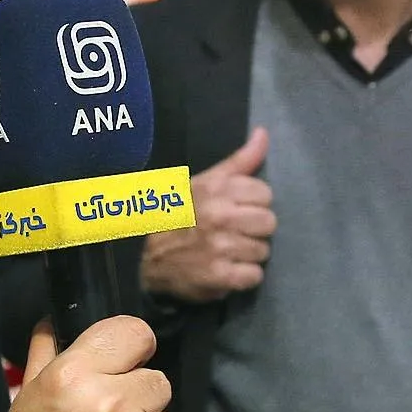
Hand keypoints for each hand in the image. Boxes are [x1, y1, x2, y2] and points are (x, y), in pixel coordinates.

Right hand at [141, 128, 274, 302]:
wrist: (143, 255)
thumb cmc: (179, 214)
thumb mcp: (204, 181)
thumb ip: (239, 160)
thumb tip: (263, 134)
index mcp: (218, 189)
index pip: (265, 194)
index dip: (253, 203)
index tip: (237, 209)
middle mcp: (221, 216)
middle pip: (269, 222)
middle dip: (254, 229)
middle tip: (234, 231)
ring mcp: (221, 247)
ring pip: (263, 250)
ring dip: (248, 254)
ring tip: (228, 251)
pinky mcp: (220, 276)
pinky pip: (255, 276)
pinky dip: (244, 277)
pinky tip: (228, 269)